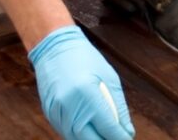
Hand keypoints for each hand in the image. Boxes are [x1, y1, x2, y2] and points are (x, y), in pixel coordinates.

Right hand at [28, 25, 134, 139]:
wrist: (53, 46)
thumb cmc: (85, 59)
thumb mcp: (109, 79)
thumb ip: (118, 108)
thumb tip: (127, 133)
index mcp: (87, 94)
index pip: (108, 129)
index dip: (121, 138)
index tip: (127, 139)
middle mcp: (69, 106)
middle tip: (117, 137)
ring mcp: (56, 112)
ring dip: (93, 138)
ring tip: (104, 132)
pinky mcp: (49, 114)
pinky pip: (67, 133)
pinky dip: (80, 133)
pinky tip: (89, 126)